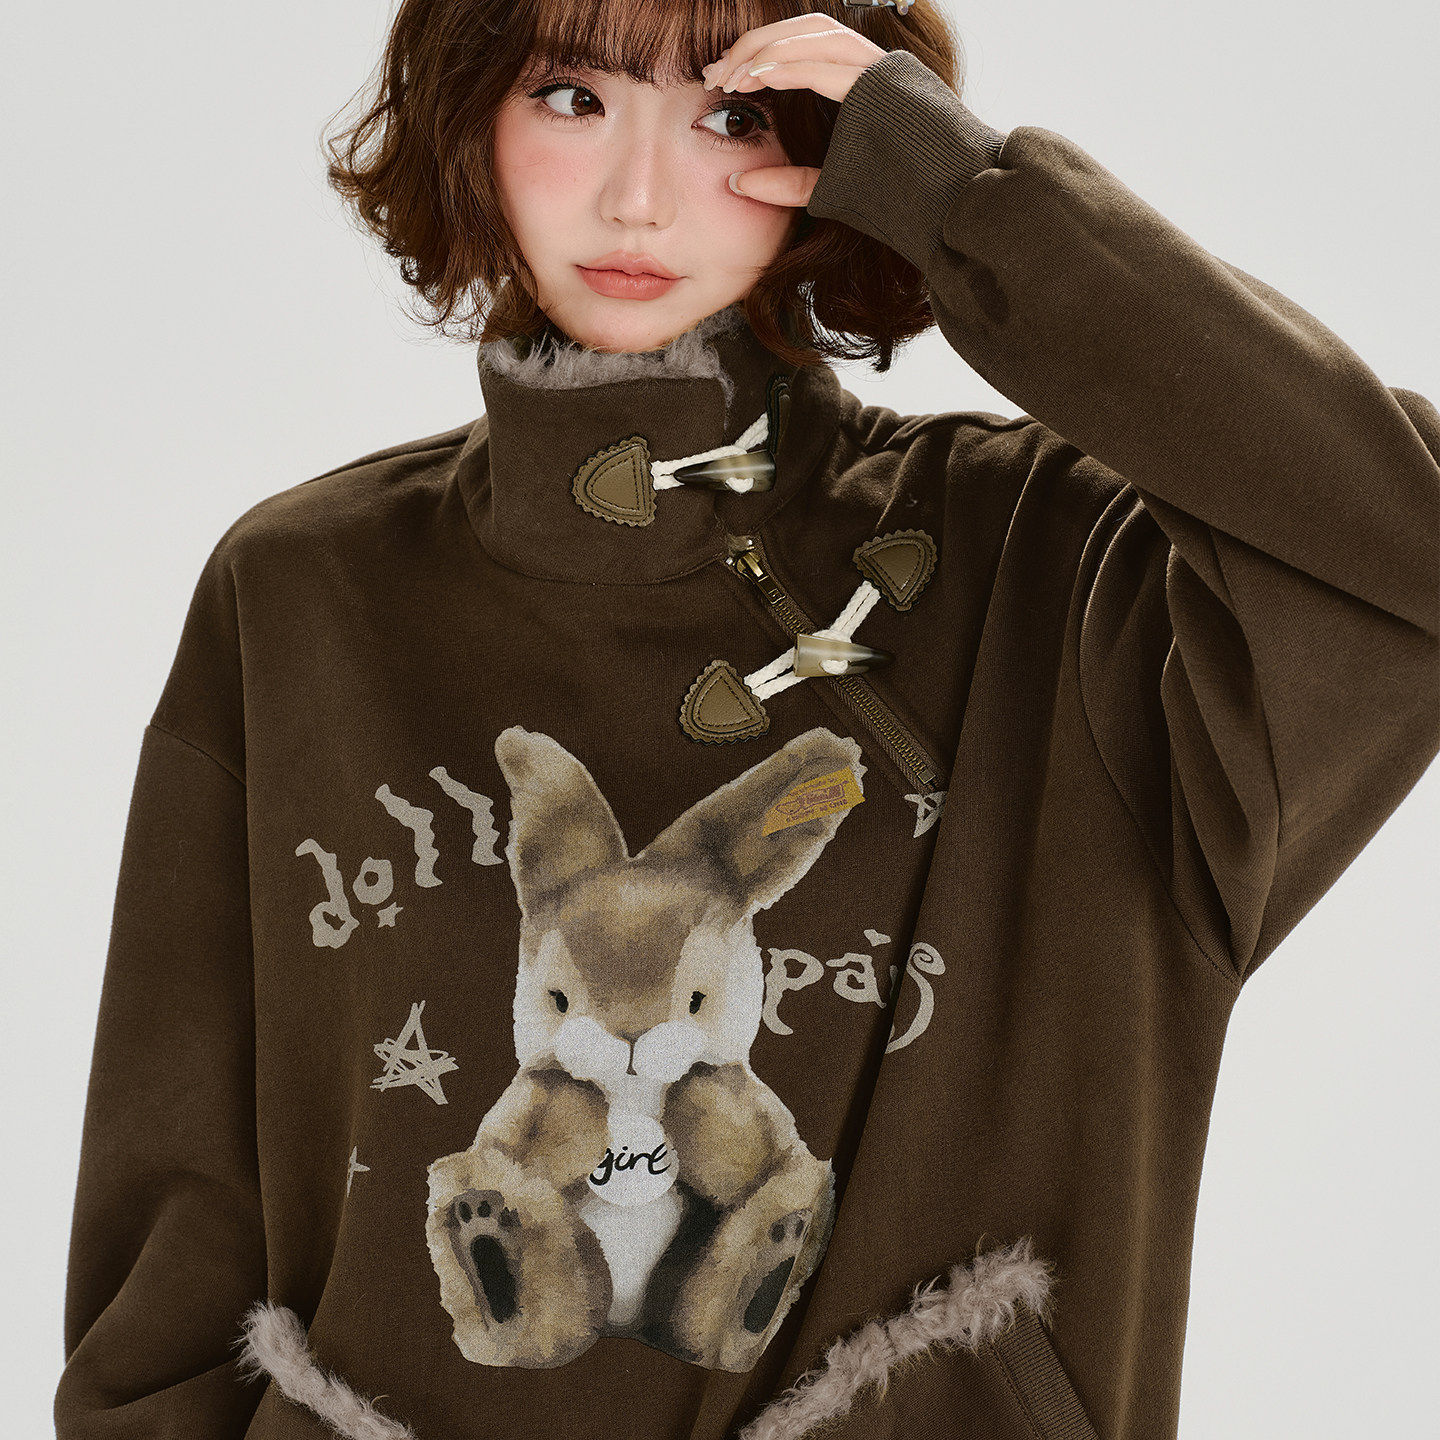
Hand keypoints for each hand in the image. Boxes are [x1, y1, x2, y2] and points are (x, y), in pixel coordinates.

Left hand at [701, 12, 886, 207]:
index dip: (759, 56)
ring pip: (814, 34)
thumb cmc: (901, 202)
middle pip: (805, 29)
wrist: (956, 205)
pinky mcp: (885, 83)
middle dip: (754, 45)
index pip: (804, 48)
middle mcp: (875, 65)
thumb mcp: (832, 189)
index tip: (723, 79)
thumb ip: (790, 184)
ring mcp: (882, 70)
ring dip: (766, 50)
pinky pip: (828, 63)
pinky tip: (758, 77)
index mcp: (865, 81)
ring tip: (731, 75)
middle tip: (715, 72)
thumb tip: (738, 183)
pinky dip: (789, 64)